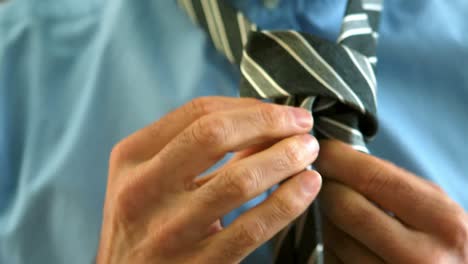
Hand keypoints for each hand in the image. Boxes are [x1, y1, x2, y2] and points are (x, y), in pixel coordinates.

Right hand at [96, 97, 321, 262]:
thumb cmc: (144, 222)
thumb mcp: (152, 178)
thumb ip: (197, 151)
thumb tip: (263, 127)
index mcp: (131, 157)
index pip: (198, 112)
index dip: (249, 106)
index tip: (281, 111)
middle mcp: (143, 190)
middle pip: (215, 135)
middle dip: (269, 122)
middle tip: (302, 124)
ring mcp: (168, 230)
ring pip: (238, 181)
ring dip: (284, 158)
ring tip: (308, 151)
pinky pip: (252, 228)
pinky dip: (287, 202)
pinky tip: (307, 187)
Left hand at [315, 140, 467, 263]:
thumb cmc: (442, 244)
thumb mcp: (436, 210)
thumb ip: (394, 185)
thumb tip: (340, 159)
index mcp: (442, 221)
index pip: (373, 179)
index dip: (339, 160)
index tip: (325, 152)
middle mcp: (422, 256)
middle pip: (346, 208)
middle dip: (328, 190)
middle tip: (326, 183)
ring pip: (334, 238)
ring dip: (328, 221)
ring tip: (341, 218)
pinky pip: (332, 261)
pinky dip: (330, 248)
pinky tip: (346, 243)